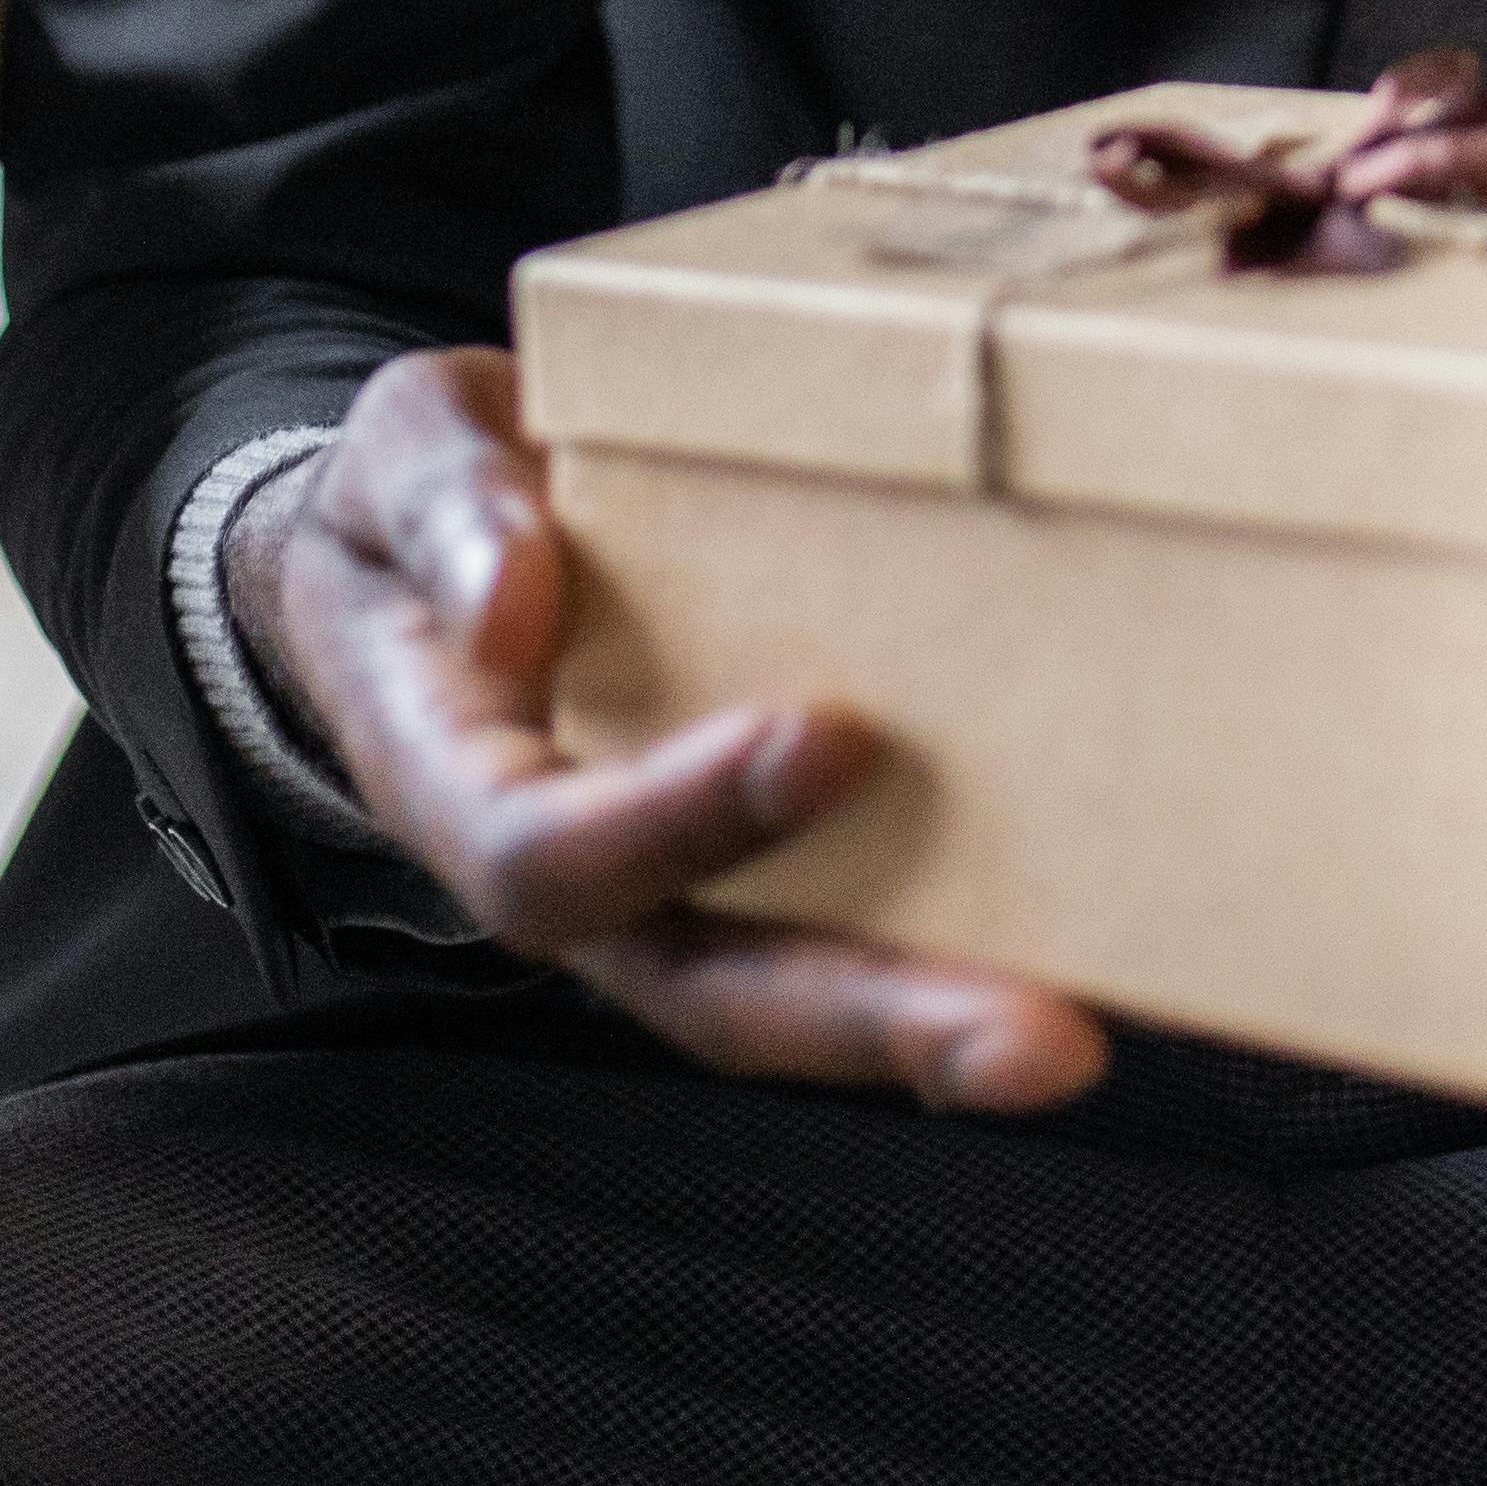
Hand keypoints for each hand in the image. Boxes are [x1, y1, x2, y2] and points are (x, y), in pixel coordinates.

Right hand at [228, 343, 1107, 1110]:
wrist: (424, 536)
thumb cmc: (418, 498)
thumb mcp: (401, 448)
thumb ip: (440, 503)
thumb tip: (510, 594)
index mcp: (458, 779)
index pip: (550, 855)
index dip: (683, 819)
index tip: (830, 735)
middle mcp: (576, 864)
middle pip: (708, 989)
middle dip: (869, 1018)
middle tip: (1032, 1037)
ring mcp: (672, 875)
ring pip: (794, 984)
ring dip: (933, 1021)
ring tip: (1076, 1038)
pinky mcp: (757, 846)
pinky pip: (850, 911)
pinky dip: (954, 941)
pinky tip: (1085, 944)